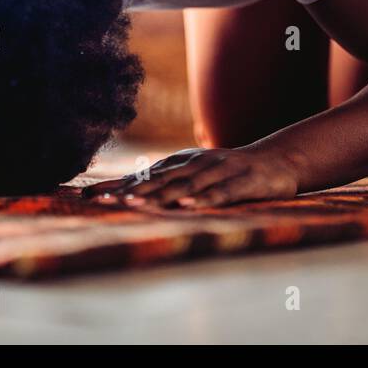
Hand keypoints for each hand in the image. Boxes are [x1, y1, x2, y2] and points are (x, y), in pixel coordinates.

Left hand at [81, 147, 298, 208]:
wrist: (277, 162)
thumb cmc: (230, 172)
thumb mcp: (197, 173)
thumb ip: (168, 182)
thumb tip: (129, 193)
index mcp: (184, 162)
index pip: (146, 175)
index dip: (118, 185)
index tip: (89, 197)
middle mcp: (198, 163)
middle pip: (161, 179)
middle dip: (132, 190)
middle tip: (105, 201)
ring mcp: (221, 171)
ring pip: (187, 184)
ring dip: (161, 194)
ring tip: (136, 202)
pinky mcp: (244, 182)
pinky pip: (221, 193)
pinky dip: (203, 199)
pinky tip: (188, 206)